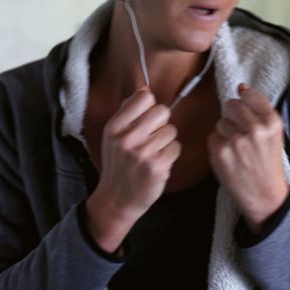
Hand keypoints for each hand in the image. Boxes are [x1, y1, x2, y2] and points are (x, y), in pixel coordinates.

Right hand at [86, 88, 181, 253]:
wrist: (116, 198)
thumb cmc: (119, 164)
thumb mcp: (113, 136)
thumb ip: (127, 113)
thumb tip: (145, 90)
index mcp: (114, 126)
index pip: (144, 97)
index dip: (150, 107)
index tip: (144, 120)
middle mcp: (127, 137)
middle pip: (163, 111)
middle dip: (161, 124)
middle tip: (151, 139)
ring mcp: (142, 152)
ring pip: (172, 130)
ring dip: (167, 141)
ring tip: (153, 153)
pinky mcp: (157, 165)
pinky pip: (176, 147)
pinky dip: (171, 154)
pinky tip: (159, 163)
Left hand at [208, 83, 289, 234]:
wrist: (265, 194)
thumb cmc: (269, 161)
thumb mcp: (275, 134)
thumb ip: (259, 109)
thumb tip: (241, 86)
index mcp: (272, 123)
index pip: (250, 95)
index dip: (245, 100)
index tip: (246, 110)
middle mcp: (255, 129)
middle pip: (231, 106)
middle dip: (233, 116)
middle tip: (241, 133)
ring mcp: (237, 141)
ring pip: (220, 122)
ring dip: (225, 132)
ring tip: (237, 148)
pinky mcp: (221, 153)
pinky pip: (212, 137)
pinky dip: (218, 146)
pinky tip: (229, 157)